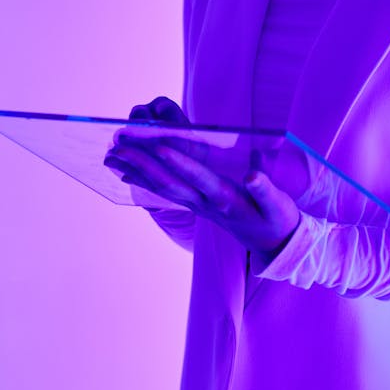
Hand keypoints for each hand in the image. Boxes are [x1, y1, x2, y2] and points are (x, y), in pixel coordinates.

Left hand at [104, 98, 300, 258]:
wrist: (273, 245)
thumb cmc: (277, 219)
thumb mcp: (278, 206)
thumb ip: (265, 190)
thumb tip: (253, 176)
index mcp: (226, 199)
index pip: (198, 178)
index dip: (180, 161)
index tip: (160, 144)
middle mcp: (206, 204)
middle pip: (170, 183)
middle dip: (143, 163)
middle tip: (118, 146)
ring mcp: (198, 206)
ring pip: (162, 188)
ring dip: (135, 171)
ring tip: (111, 156)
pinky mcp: (196, 206)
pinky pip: (165, 193)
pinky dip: (144, 182)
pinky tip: (126, 173)